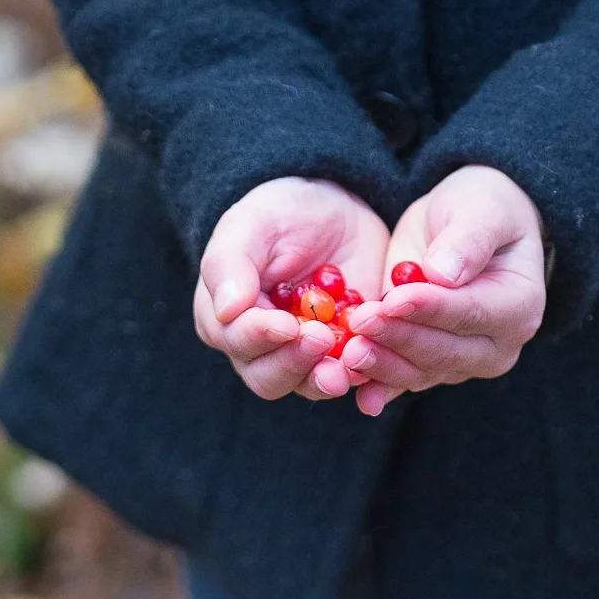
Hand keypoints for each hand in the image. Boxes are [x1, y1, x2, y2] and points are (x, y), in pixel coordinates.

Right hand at [194, 178, 388, 401]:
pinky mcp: (341, 357)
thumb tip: (226, 311)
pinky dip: (361, 371)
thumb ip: (230, 264)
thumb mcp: (251, 224)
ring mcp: (302, 358)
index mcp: (226, 320)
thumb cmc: (281, 214)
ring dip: (326, 378)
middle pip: (268, 378)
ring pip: (307, 384)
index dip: (260, 337)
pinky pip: (350, 376)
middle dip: (294, 363)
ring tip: (346, 366)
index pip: (237, 342)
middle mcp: (260, 350)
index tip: (286, 325)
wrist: (336, 213)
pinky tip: (372, 358)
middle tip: (321, 339)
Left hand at [341, 166, 548, 415]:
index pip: (470, 313)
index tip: (393, 298)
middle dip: (400, 338)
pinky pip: (404, 383)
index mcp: (519, 306)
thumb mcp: (481, 209)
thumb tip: (445, 274)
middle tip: (361, 323)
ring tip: (349, 353)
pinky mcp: (433, 370)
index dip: (430, 309)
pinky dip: (380, 389)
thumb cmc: (479, 210)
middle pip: (444, 351)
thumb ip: (469, 239)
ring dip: (383, 366)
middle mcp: (498, 346)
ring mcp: (465, 364)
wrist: (462, 229)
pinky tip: (359, 395)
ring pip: (422, 373)